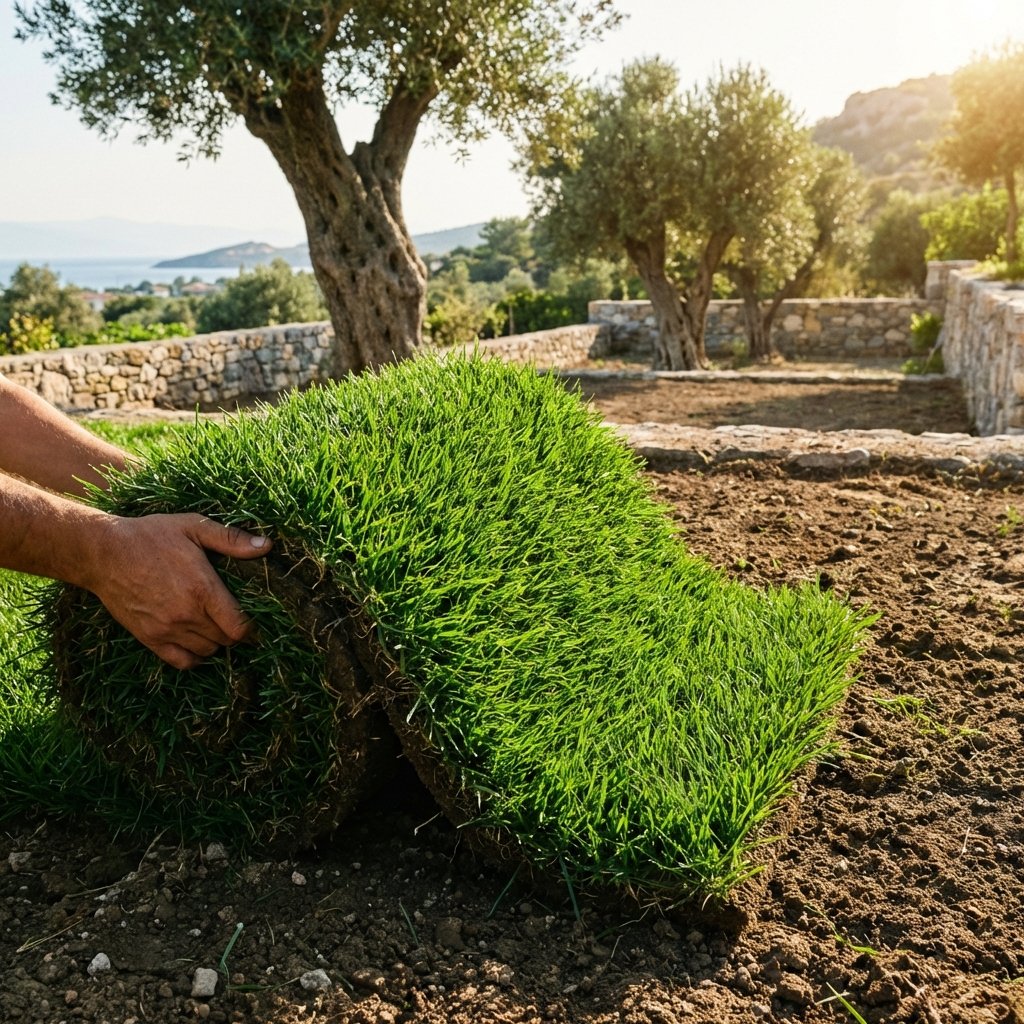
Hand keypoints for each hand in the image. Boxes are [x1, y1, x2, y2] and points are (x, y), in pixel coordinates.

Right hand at [83, 513, 271, 669]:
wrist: (103, 552)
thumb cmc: (151, 536)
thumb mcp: (194, 527)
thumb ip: (231, 539)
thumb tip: (266, 546)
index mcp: (203, 589)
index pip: (239, 626)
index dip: (252, 628)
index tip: (254, 622)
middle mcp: (186, 614)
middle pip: (225, 640)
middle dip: (235, 632)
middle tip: (233, 619)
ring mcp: (166, 629)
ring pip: (206, 652)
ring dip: (215, 643)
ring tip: (214, 627)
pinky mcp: (148, 638)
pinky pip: (181, 662)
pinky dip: (194, 657)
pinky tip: (196, 642)